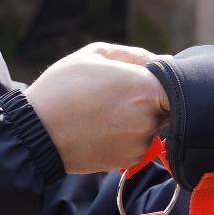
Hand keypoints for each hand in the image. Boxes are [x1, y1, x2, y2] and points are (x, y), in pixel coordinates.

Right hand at [23, 43, 168, 174]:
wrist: (36, 132)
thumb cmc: (62, 87)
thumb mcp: (93, 55)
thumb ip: (133, 55)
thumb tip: (162, 61)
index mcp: (144, 86)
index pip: (177, 82)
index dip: (164, 79)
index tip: (146, 78)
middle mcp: (149, 116)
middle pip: (167, 105)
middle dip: (151, 99)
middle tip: (119, 95)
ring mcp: (141, 141)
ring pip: (153, 125)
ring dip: (139, 118)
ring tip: (105, 112)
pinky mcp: (131, 159)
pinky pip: (140, 143)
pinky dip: (128, 136)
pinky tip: (102, 129)